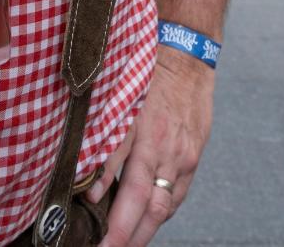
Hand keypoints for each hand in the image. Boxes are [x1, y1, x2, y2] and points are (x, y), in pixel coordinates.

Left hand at [88, 45, 214, 245]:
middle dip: (133, 238)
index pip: (132, 197)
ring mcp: (185, 157)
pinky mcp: (194, 156)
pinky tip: (149, 218)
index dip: (120, 228)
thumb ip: (106, 149)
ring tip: (128, 242)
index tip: (104, 246)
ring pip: (167, 205)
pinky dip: (162, 209)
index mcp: (148, 142)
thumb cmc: (148, 74)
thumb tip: (90, 191)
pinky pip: (178, 192)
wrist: (187, 56)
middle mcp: (169, 154)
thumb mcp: (120, 105)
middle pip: (153, 210)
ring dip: (147, 228)